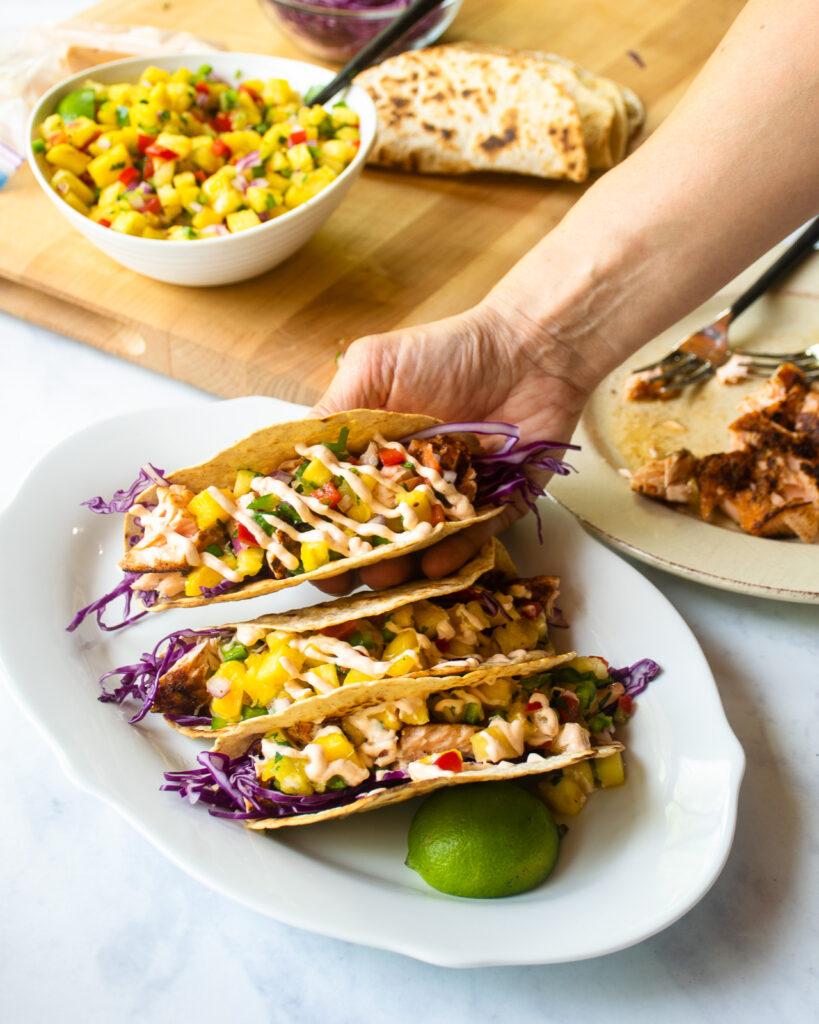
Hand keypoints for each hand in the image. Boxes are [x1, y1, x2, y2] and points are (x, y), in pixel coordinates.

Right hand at [309, 296, 590, 593]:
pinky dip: (454, 555)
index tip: (302, 557)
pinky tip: (436, 564)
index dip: (320, 532)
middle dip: (358, 562)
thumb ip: (334, 411)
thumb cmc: (448, 351)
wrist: (529, 347)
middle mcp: (410, 483)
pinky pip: (473, 541)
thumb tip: (289, 461)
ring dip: (402, 568)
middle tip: (347, 577)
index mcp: (375, 455)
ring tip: (389, 575)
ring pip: (421, 549)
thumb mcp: (374, 367)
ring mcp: (452, 500)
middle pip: (377, 537)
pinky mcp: (495, 508)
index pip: (339, 502)